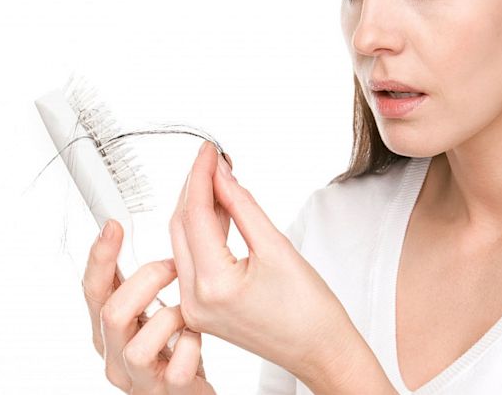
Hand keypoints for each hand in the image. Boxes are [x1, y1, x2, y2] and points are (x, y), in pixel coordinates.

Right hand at [83, 220, 215, 393]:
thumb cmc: (171, 349)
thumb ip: (139, 284)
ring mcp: (139, 380)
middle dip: (147, 280)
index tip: (114, 226)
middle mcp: (115, 357)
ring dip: (170, 318)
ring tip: (187, 312)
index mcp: (107, 331)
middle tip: (172, 265)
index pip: (93, 290)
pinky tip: (197, 338)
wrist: (192, 392)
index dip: (100, 257)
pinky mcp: (168, 394)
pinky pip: (177, 370)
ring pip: (137, 347)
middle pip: (111, 314)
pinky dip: (191, 347)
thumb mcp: (149, 313)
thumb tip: (138, 231)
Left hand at [168, 142, 369, 385]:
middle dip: (195, 188)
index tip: (209, 150)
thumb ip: (242, 206)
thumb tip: (220, 174)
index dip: (201, 175)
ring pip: (183, 241)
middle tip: (213, 159)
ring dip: (198, 207)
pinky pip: (192, 259)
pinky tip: (218, 210)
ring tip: (218, 178)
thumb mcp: (277, 247)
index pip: (195, 214)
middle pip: (180, 226)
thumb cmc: (310, 311)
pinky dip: (202, 231)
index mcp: (213, 286)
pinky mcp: (200, 308)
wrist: (320, 352)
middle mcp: (194, 299)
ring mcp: (194, 307)